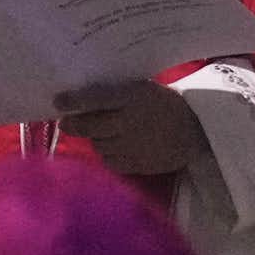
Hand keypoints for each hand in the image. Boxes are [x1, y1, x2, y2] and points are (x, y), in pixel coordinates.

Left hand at [61, 81, 207, 179]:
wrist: (197, 131)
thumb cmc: (165, 104)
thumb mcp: (143, 89)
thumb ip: (115, 93)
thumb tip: (79, 98)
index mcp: (134, 97)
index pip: (97, 98)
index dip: (74, 101)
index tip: (57, 101)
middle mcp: (129, 122)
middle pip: (89, 126)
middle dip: (74, 124)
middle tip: (67, 121)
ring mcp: (132, 146)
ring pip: (97, 144)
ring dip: (95, 138)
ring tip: (105, 132)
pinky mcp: (135, 165)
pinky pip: (109, 160)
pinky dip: (108, 153)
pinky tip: (118, 146)